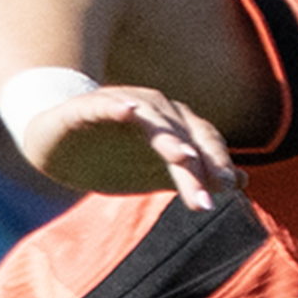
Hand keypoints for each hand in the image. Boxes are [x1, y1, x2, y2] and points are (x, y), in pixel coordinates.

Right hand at [17, 81, 244, 211]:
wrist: (56, 142)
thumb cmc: (112, 157)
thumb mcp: (155, 172)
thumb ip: (195, 175)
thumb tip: (240, 182)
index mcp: (172, 126)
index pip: (203, 143)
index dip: (218, 163)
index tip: (233, 189)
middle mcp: (152, 111)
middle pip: (181, 136)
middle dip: (198, 162)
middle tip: (211, 191)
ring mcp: (120, 106)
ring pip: (150, 121)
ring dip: (166, 137)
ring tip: (182, 155)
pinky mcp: (87, 108)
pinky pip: (104, 105)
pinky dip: (115, 107)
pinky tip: (126, 112)